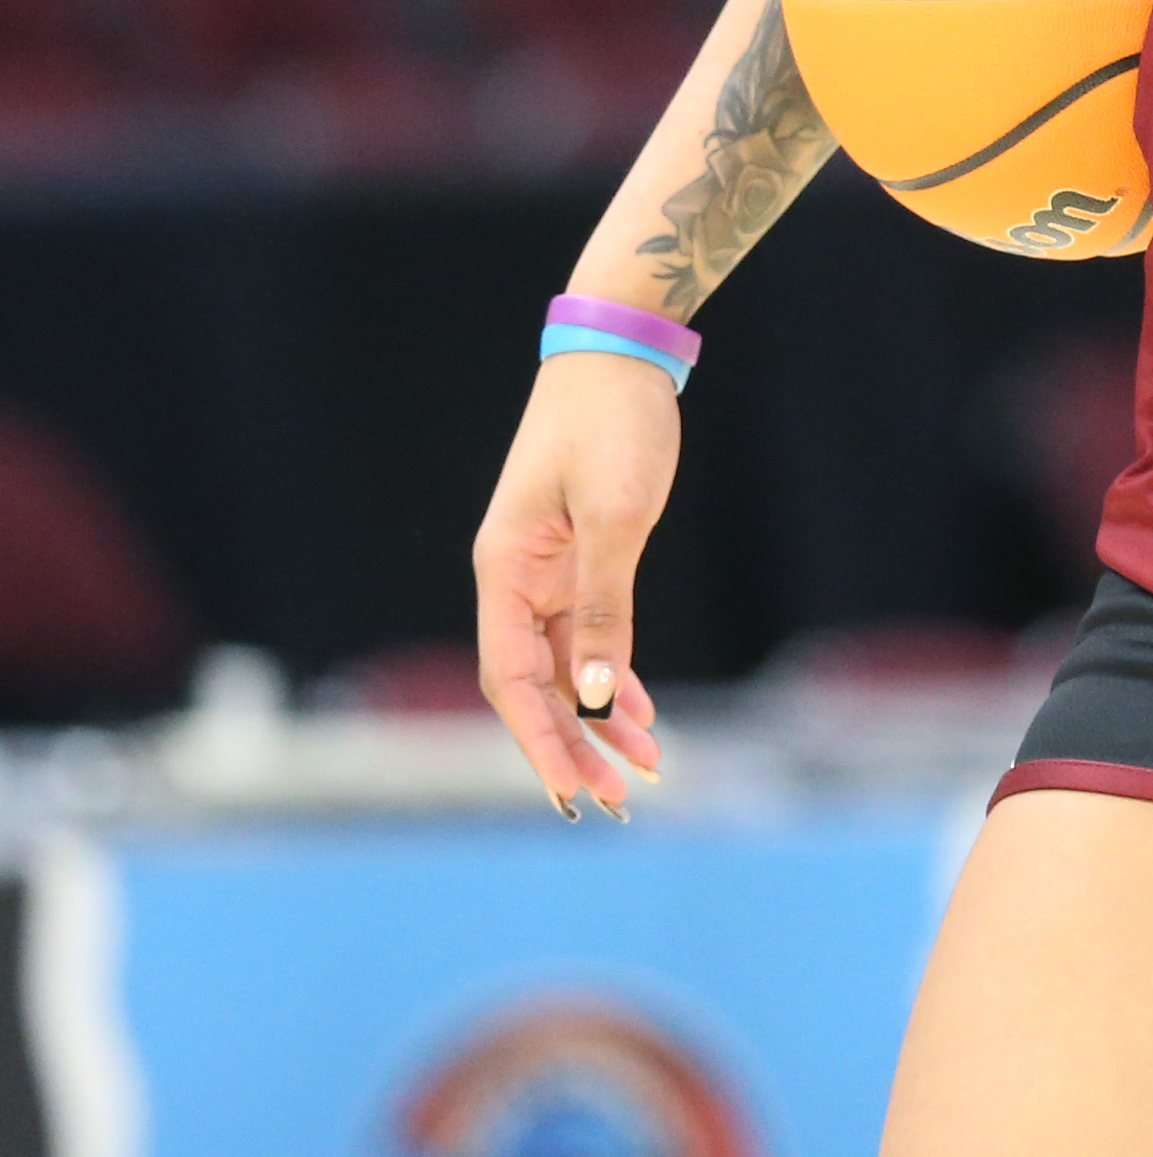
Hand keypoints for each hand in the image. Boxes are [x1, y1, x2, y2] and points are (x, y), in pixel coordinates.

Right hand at [472, 349, 679, 816]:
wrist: (620, 356)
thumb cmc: (611, 424)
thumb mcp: (614, 515)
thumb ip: (603, 605)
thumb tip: (596, 693)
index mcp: (504, 574)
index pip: (511, 682)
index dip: (540, 742)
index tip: (571, 793)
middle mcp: (514, 582)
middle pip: (536, 687)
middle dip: (573, 745)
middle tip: (618, 800)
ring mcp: (544, 573)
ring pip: (565, 667)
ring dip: (600, 718)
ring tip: (644, 768)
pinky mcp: (577, 560)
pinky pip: (586, 637)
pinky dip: (613, 676)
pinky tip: (636, 713)